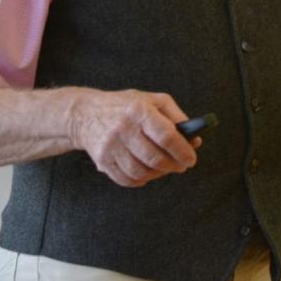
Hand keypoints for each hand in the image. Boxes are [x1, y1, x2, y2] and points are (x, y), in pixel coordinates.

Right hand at [68, 88, 198, 187]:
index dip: (182, 150)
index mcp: (140, 110)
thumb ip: (177, 117)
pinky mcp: (101, 160)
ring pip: (140, 171)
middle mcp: (123, 128)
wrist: (86, 114)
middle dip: (173, 166)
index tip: (191, 159)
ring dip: (158, 174)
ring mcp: (110, 146)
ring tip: (165, 168)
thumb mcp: (154, 100)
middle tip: (181, 166)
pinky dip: (140, 180)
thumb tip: (195, 140)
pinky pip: (125, 179)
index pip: (166, 136)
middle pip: (154, 157)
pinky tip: (147, 173)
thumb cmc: (127, 106)